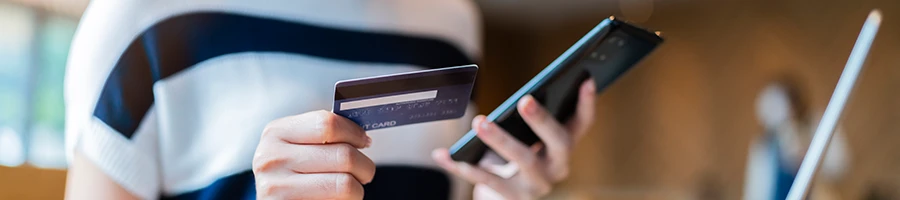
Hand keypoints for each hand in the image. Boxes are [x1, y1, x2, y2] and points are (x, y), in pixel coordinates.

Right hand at [253, 110, 374, 199]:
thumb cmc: (290, 176)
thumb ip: (322, 136)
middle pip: (343, 155)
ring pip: (345, 183)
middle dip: (364, 165)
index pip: (327, 124)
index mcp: (276, 132)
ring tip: (352, 189)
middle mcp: (272, 158)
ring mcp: (277, 186)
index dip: (354, 133)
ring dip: (357, 189)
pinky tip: (335, 199)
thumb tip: (361, 136)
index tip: (363, 141)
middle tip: (364, 172)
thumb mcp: (295, 148)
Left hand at [432, 79, 596, 199]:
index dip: (587, 103)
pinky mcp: (513, 198)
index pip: (583, 123)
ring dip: (500, 139)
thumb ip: (526, 117)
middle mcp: (557, 166)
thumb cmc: (516, 154)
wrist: (504, 197)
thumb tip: (516, 96)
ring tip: (479, 122)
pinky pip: (487, 179)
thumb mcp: (525, 136)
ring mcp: (536, 185)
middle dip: (543, 120)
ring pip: (522, 160)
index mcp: (564, 146)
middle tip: (525, 100)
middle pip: (558, 142)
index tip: (586, 79)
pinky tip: (443, 154)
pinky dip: (462, 166)